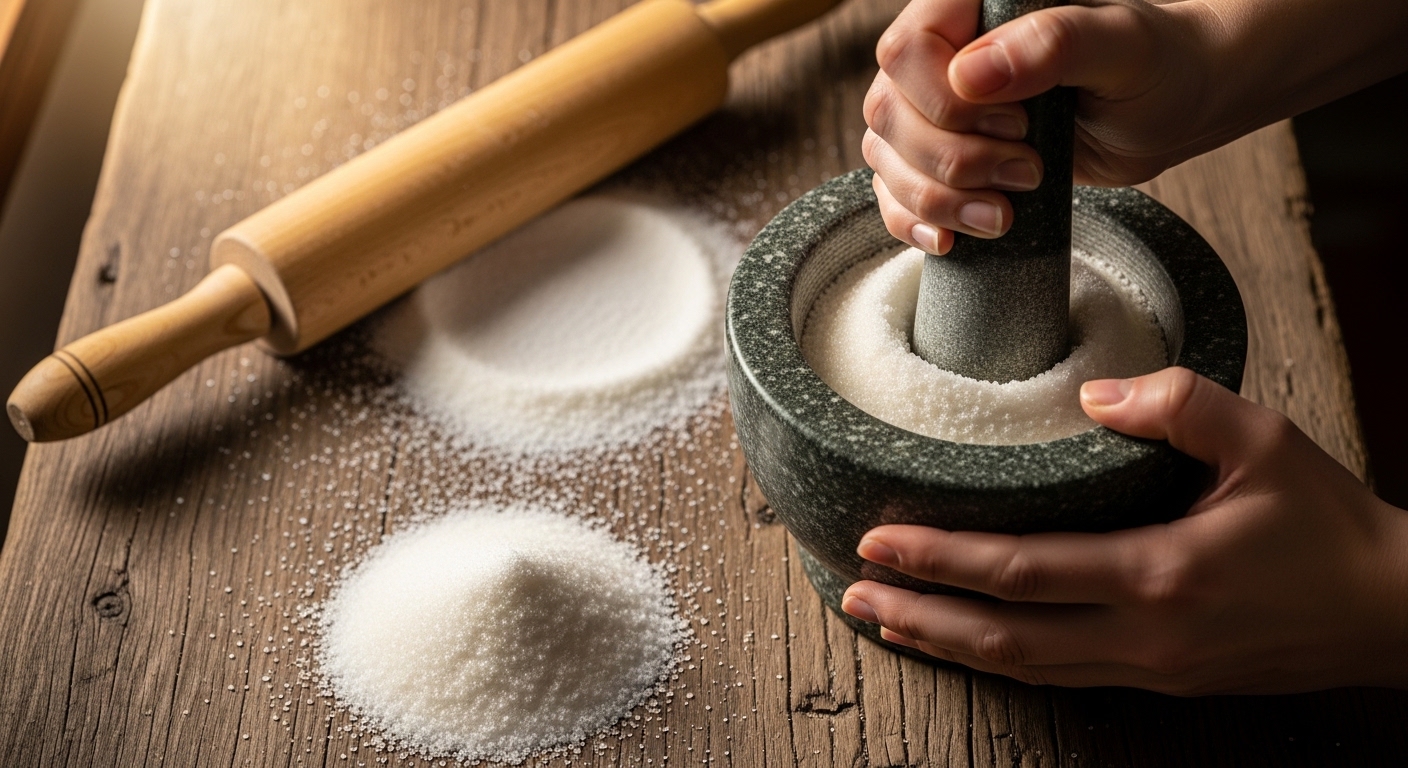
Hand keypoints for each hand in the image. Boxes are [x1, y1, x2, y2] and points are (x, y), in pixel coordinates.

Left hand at [840, 367, 1407, 694]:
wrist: (1389, 612)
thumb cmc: (1326, 524)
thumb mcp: (1264, 439)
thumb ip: (1177, 404)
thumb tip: (1093, 395)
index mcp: (1160, 573)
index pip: (1020, 572)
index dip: (941, 559)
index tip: (878, 540)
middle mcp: (1142, 635)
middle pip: (1001, 636)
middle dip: (919, 613)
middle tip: (853, 589)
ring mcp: (1148, 669)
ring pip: (1023, 668)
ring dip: (947, 644)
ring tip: (885, 620)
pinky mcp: (1158, 680)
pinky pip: (1058, 675)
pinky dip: (999, 661)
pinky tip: (966, 645)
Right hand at [864, 0, 1218, 252]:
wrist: (1175, 106)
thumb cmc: (1157, 62)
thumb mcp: (1121, 46)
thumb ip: (1052, 45)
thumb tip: (970, 76)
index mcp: (972, 8)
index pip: (906, 52)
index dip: (946, 102)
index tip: (1019, 124)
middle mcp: (942, 54)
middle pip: (888, 112)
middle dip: (951, 161)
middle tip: (1028, 173)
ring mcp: (937, 108)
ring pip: (886, 157)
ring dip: (937, 199)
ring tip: (1003, 215)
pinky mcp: (945, 155)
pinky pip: (894, 191)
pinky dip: (913, 220)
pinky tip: (950, 240)